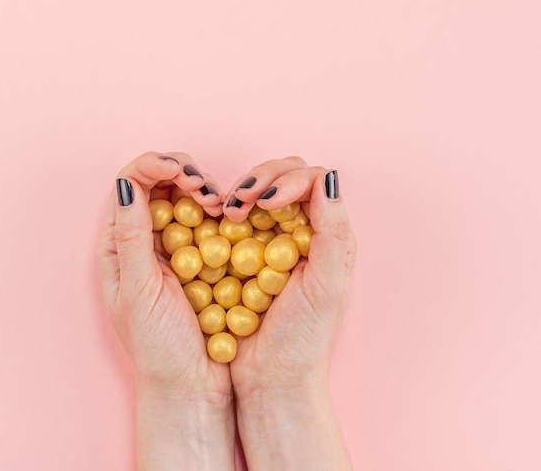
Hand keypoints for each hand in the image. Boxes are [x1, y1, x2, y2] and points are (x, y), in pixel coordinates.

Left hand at [97, 150, 234, 470]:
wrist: (191, 386)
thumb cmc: (159, 347)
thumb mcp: (139, 291)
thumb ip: (132, 237)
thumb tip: (124, 185)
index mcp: (119, 244)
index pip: (130, 184)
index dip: (154, 166)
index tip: (181, 171)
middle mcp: (144, 238)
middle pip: (159, 182)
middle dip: (182, 172)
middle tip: (204, 189)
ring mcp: (174, 245)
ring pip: (185, 196)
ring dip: (202, 188)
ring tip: (218, 204)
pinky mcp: (203, 255)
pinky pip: (208, 219)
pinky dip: (219, 209)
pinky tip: (228, 216)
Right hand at [221, 156, 356, 469]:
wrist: (269, 375)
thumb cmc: (302, 337)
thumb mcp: (325, 286)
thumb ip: (332, 231)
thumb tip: (330, 177)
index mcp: (328, 234)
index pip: (313, 181)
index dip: (288, 180)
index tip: (266, 202)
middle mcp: (303, 228)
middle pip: (285, 175)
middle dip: (261, 178)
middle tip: (242, 201)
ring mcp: (272, 236)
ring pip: (260, 189)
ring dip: (242, 190)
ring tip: (228, 210)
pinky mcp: (244, 247)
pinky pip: (237, 213)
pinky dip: (226, 208)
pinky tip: (218, 219)